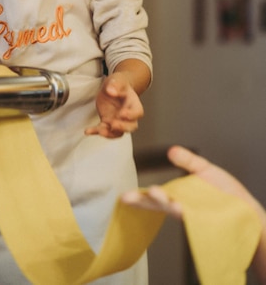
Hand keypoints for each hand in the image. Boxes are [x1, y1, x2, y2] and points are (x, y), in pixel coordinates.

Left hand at [85, 72, 143, 138]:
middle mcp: (128, 115)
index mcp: (133, 103)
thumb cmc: (119, 83)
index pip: (137, 112)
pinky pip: (103, 130)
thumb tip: (111, 91)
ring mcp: (118, 120)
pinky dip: (95, 131)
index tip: (122, 113)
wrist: (113, 87)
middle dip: (122, 127)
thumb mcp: (117, 79)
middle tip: (113, 125)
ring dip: (109, 134)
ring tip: (100, 131)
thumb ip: (115, 84)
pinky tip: (88, 131)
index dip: (131, 115)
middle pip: (131, 126)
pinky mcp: (107, 122)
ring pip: (118, 132)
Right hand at [122, 145, 264, 220]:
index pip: (154, 195)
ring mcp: (191, 212)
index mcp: (178, 194)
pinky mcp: (204, 218)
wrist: (245, 206)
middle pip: (157, 205)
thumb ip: (188, 161)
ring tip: (153, 193)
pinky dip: (182, 210)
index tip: (124, 197)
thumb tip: (171, 151)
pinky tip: (176, 205)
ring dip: (162, 202)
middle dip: (142, 202)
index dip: (140, 196)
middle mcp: (181, 205)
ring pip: (172, 208)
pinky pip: (191, 215)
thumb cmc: (224, 192)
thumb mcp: (204, 169)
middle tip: (127, 198)